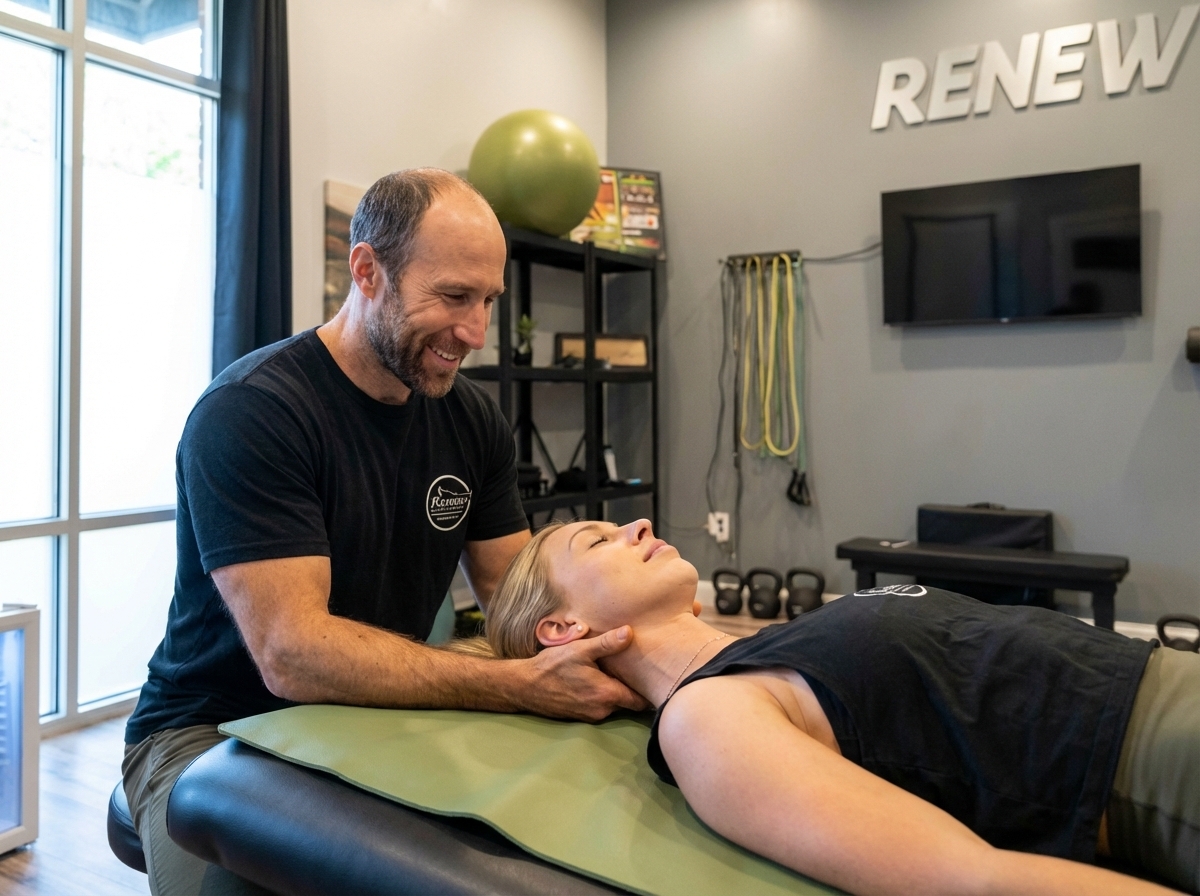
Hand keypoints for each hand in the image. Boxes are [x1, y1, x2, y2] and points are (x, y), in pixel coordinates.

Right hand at [520, 626, 649, 720]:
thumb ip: (607, 644)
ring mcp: (591, 715)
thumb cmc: (552, 667)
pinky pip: (601, 707)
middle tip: (639, 670)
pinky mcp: (581, 716)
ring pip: (615, 705)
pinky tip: (597, 680)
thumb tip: (630, 632)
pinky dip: (603, 696)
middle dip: (633, 688)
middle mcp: (602, 710)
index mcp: (606, 694)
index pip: (640, 700)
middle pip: (629, 702)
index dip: (649, 689)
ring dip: (616, 691)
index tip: (654, 676)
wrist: (524, 686)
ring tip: (618, 672)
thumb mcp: (580, 650)